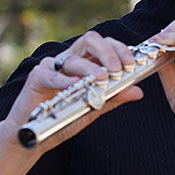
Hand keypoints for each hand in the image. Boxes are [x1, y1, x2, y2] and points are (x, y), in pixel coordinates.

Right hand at [5, 31, 143, 152]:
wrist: (35, 134)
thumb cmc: (65, 117)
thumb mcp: (94, 107)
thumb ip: (114, 97)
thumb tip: (138, 91)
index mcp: (85, 62)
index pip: (105, 44)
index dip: (120, 49)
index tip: (132, 64)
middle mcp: (70, 59)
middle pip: (90, 40)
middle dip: (108, 52)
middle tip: (117, 69)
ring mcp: (52, 66)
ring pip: (73, 57)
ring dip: (90, 67)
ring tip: (101, 79)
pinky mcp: (37, 77)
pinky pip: (52, 74)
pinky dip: (65, 79)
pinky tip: (76, 85)